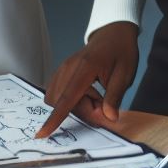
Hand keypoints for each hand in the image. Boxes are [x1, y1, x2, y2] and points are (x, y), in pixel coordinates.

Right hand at [36, 22, 139, 136]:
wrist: (114, 33)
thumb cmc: (121, 52)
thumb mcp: (125, 75)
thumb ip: (114, 97)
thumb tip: (108, 118)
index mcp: (84, 68)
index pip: (67, 98)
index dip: (55, 118)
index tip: (42, 133)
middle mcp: (67, 68)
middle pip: (63, 103)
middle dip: (81, 111)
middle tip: (103, 102)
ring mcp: (63, 68)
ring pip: (59, 100)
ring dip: (77, 106)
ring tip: (97, 95)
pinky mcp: (62, 71)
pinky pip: (59, 93)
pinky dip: (72, 100)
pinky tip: (88, 92)